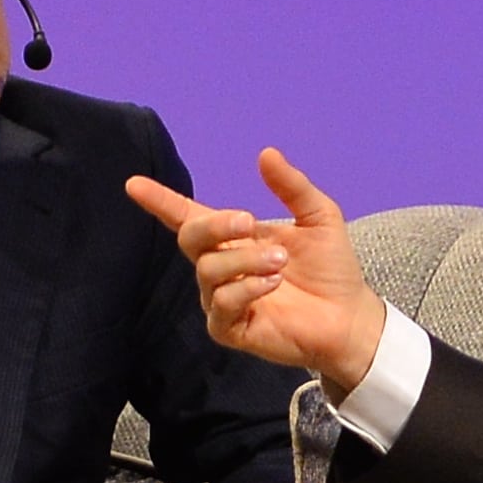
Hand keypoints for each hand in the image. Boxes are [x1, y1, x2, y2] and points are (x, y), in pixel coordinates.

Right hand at [127, 150, 389, 395]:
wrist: (349, 316)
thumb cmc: (330, 268)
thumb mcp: (319, 217)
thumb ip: (292, 187)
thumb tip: (266, 153)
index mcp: (234, 239)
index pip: (187, 216)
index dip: (160, 201)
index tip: (133, 184)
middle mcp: (220, 267)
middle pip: (191, 237)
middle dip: (217, 225)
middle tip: (250, 222)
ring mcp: (222, 299)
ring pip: (208, 270)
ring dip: (247, 260)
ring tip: (280, 263)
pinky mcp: (230, 329)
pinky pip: (221, 304)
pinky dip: (247, 288)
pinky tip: (272, 284)